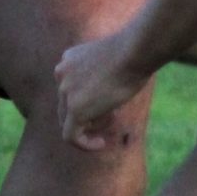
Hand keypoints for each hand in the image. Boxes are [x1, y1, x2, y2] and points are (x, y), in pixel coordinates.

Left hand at [56, 34, 151, 150]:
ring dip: (90, 126)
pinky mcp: (75, 109)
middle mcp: (61, 73)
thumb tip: (106, 96)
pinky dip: (85, 144)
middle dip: (87, 115)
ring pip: (68, 121)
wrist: (135, 51)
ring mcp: (65, 91)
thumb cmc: (135, 52)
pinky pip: (71, 136)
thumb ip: (102, 74)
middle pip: (65, 106)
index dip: (88, 100)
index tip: (107, 103)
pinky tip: (101, 144)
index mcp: (68, 59)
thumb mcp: (111, 59)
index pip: (69, 88)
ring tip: (113, 119)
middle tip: (112, 115)